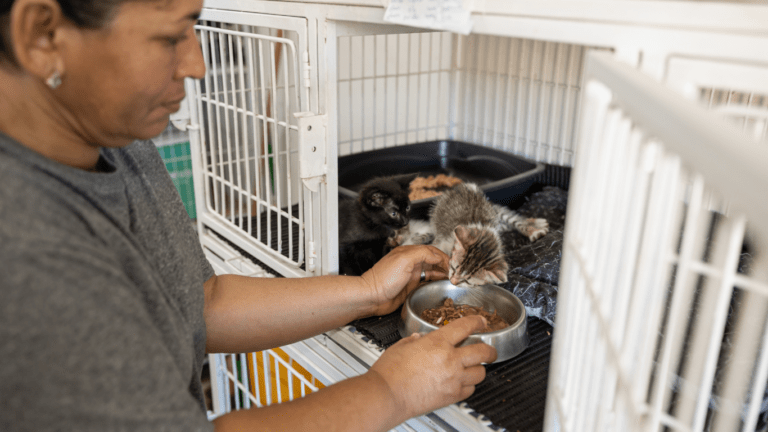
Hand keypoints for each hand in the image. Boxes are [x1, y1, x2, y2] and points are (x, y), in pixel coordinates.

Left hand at [361, 245, 448, 315]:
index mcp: (409, 252)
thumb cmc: (382, 279)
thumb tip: (437, 256)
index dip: (443, 256)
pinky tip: (441, 284)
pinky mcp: (411, 286)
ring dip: (442, 273)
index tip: (453, 263)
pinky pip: (427, 282)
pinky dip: (436, 281)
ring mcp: (411, 274)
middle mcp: (411, 262)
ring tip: (452, 277)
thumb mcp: (404, 260)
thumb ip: (422, 254)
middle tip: (456, 271)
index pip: (431, 251)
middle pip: (433, 260)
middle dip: (445, 264)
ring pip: (431, 271)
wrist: (372, 297)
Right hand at [367, 315, 497, 420]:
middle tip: (489, 350)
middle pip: (483, 351)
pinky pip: (470, 389)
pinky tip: (462, 382)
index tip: (481, 322)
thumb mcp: (402, 345)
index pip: (466, 327)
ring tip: (473, 367)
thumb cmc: (390, 371)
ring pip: (480, 372)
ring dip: (478, 368)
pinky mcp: (451, 396)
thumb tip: (420, 338)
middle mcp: (450, 360)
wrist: (386, 394)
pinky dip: (469, 385)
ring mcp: (453, 379)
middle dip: (490, 349)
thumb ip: (415, 339)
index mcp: (437, 342)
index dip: (477, 322)